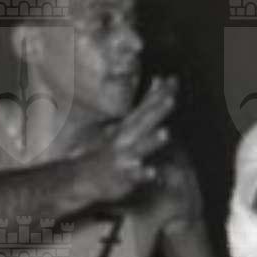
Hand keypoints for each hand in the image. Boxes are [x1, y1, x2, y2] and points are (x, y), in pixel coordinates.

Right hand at [86, 76, 177, 201]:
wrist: (82, 176)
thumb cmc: (109, 149)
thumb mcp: (125, 126)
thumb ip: (145, 106)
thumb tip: (160, 80)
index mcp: (128, 126)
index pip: (145, 106)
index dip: (159, 94)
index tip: (174, 79)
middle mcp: (125, 138)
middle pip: (143, 122)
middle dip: (157, 110)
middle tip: (172, 98)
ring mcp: (123, 156)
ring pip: (139, 147)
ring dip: (152, 140)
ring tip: (166, 133)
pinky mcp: (122, 177)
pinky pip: (134, 176)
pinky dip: (142, 173)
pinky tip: (154, 172)